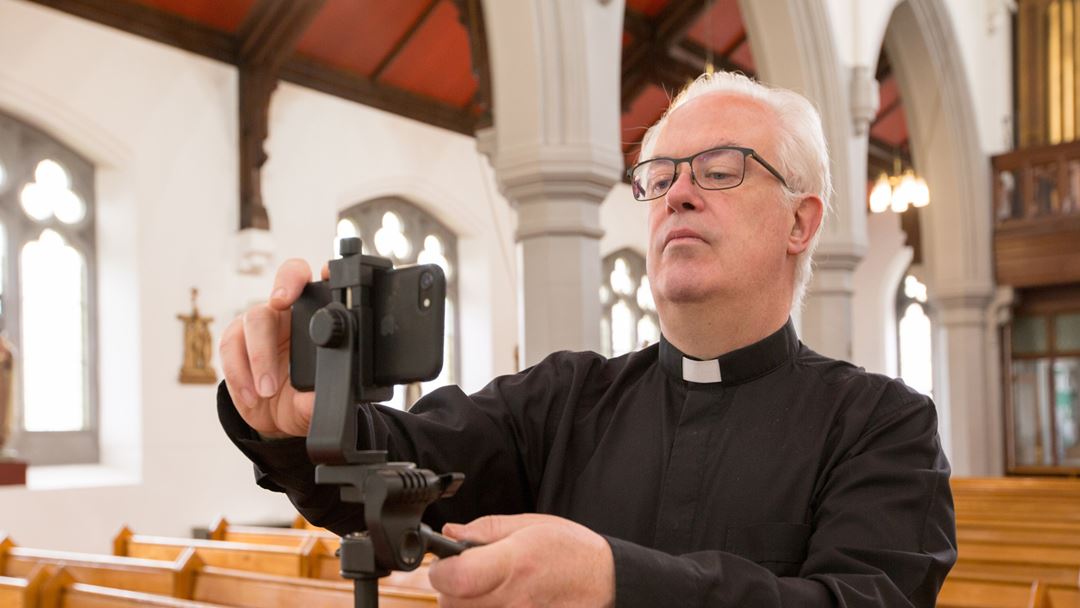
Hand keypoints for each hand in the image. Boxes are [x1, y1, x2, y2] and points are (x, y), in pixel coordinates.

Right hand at [219, 258, 327, 437]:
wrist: (273, 418)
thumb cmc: (299, 399)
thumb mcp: (312, 404)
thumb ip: (314, 401)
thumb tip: (314, 401)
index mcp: (313, 321)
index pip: (315, 287)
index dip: (319, 277)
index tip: (324, 274)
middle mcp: (286, 317)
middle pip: (280, 294)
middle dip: (281, 293)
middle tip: (281, 303)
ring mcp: (259, 327)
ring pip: (254, 320)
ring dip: (259, 356)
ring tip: (267, 390)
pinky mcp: (234, 342)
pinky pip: (229, 346)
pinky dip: (238, 373)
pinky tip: (251, 395)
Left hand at [428, 514, 614, 607]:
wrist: (604, 583)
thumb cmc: (571, 553)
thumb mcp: (531, 526)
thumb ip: (486, 530)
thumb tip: (451, 532)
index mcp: (514, 563)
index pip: (456, 577)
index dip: (442, 569)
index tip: (445, 561)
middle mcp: (513, 599)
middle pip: (451, 602)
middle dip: (450, 586)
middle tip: (468, 572)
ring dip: (464, 603)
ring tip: (486, 588)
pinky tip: (498, 601)